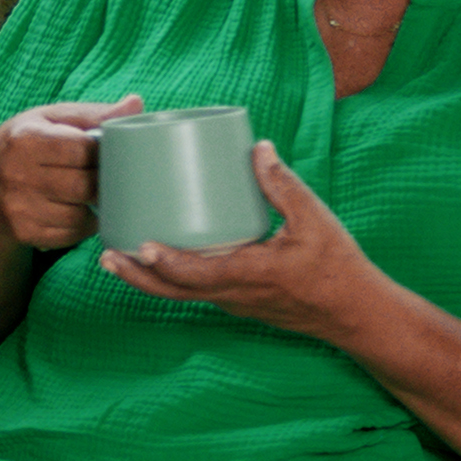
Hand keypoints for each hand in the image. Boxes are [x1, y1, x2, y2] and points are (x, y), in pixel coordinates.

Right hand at [0, 94, 141, 250]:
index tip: (109, 153)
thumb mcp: (52, 120)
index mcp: (26, 138)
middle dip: (103, 183)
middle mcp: (17, 173)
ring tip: (94, 194)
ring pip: (79, 214)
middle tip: (110, 177)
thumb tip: (137, 103)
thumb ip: (94, 114)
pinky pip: (69, 234)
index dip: (103, 153)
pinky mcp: (24, 232)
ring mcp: (18, 207)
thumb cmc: (27, 145)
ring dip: (94, 207)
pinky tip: (79, 211)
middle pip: (84, 186)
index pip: (83, 149)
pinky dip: (82, 225)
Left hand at [101, 142, 381, 340]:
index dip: (164, 262)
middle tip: (105, 254)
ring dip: (148, 279)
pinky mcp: (238, 300)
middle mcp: (234, 294)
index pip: (196, 275)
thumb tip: (258, 147)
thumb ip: (283, 184)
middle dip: (136, 275)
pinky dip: (171, 278)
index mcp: (250, 275)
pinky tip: (159, 258)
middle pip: (173, 291)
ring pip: (181, 294)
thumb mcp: (314, 220)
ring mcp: (234, 301)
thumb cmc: (337, 268)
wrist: (354, 313)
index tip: (139, 245)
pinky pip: (195, 292)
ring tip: (118, 256)